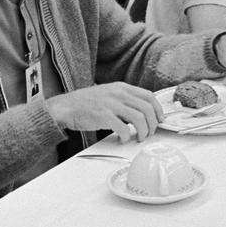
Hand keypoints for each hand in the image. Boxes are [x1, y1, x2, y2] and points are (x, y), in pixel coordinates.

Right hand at [45, 82, 162, 142]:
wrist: (65, 107)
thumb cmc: (87, 104)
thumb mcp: (109, 94)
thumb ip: (124, 100)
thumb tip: (142, 114)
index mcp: (122, 87)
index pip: (149, 96)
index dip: (158, 110)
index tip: (160, 120)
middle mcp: (119, 93)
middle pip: (147, 109)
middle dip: (153, 124)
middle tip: (149, 134)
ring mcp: (111, 104)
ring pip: (139, 119)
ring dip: (143, 132)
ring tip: (138, 138)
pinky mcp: (103, 116)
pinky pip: (124, 128)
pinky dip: (127, 136)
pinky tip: (122, 139)